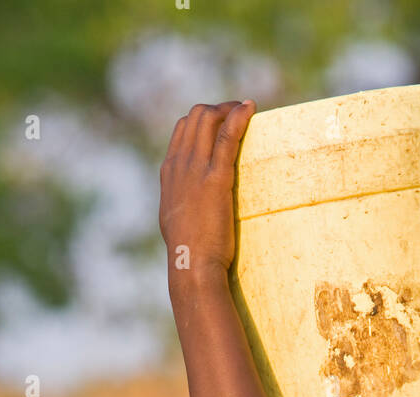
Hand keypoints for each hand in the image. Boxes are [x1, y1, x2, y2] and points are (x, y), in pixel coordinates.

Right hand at [159, 100, 255, 283]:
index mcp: (169, 173)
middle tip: (239, 114)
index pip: (183, 129)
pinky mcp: (215, 178)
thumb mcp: (175, 220)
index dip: (203, 120)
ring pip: (208, 118)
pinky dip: (239, 117)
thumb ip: (180, 202)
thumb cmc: (189, 253)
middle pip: (195, 117)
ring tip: (247, 110)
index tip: (222, 123)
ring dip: (230, 108)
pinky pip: (227, 136)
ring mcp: (195, 169)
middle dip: (219, 109)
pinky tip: (251, 109)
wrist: (192, 266)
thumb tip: (187, 201)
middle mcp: (179, 165)